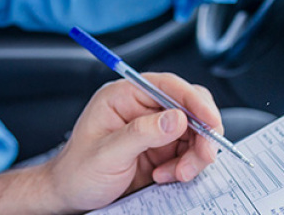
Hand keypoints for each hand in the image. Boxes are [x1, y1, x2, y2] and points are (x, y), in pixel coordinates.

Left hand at [43, 74, 220, 213]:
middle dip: (202, 132)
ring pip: (195, 132)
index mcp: (123, 97)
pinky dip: (187, 166)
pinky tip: (167, 176)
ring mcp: (154, 130)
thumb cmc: (78, 171)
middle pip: (189, 107)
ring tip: (175, 174)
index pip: (166, 86)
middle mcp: (141, 108)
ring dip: (195, 155)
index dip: (193, 100)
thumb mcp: (106, 154)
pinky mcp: (162, 150)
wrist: (72, 196)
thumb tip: (177, 118)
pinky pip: (189, 152)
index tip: (210, 121)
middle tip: (204, 156)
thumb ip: (141, 134)